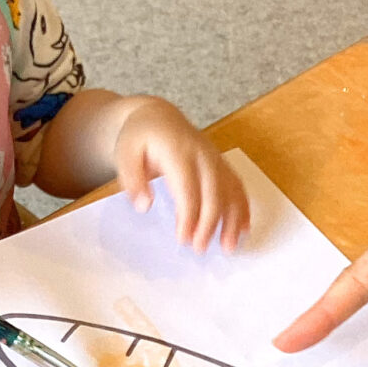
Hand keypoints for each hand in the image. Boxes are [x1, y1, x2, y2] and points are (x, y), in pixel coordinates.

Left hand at [114, 98, 251, 252]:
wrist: (158, 117)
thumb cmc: (139, 137)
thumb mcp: (123, 153)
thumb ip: (131, 179)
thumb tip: (144, 205)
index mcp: (178, 151)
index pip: (188, 188)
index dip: (189, 216)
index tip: (184, 239)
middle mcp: (203, 154)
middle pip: (213, 192)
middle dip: (210, 223)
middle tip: (200, 249)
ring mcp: (215, 159)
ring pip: (231, 191)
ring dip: (233, 220)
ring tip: (229, 246)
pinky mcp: (221, 165)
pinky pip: (237, 186)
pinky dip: (243, 208)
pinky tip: (242, 229)